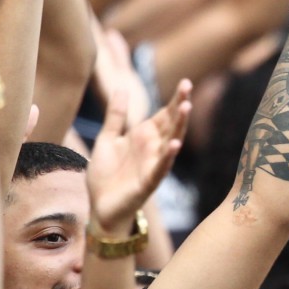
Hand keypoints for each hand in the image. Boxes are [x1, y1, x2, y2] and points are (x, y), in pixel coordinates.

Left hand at [88, 79, 190, 233]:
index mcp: (144, 137)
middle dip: (180, 106)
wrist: (100, 206)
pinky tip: (175, 145)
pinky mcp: (148, 182)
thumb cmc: (106, 175)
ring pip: (170, 143)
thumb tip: (122, 89)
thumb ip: (115, 116)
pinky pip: (160, 168)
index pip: (163, 114)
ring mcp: (153, 165)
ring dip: (179, 126)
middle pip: (170, 124)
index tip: (185, 82)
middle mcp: (153, 148)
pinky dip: (168, 157)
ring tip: (186, 108)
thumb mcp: (107, 139)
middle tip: (188, 87)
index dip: (174, 99)